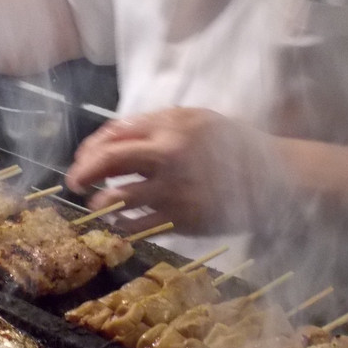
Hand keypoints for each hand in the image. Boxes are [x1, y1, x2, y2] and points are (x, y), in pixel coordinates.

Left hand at [65, 107, 277, 236]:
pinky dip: (123, 227)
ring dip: (100, 203)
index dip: (92, 147)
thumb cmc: (233, 145)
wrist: (274, 177)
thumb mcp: (197, 120)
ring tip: (98, 206)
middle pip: (108, 161)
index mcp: (170, 125)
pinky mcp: (181, 218)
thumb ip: (158, 124)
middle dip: (83, 172)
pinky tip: (121, 226)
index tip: (83, 157)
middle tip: (73, 182)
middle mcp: (168, 153)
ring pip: (118, 198)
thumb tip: (114, 136)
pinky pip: (139, 225)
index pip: (115, 133)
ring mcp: (173, 188)